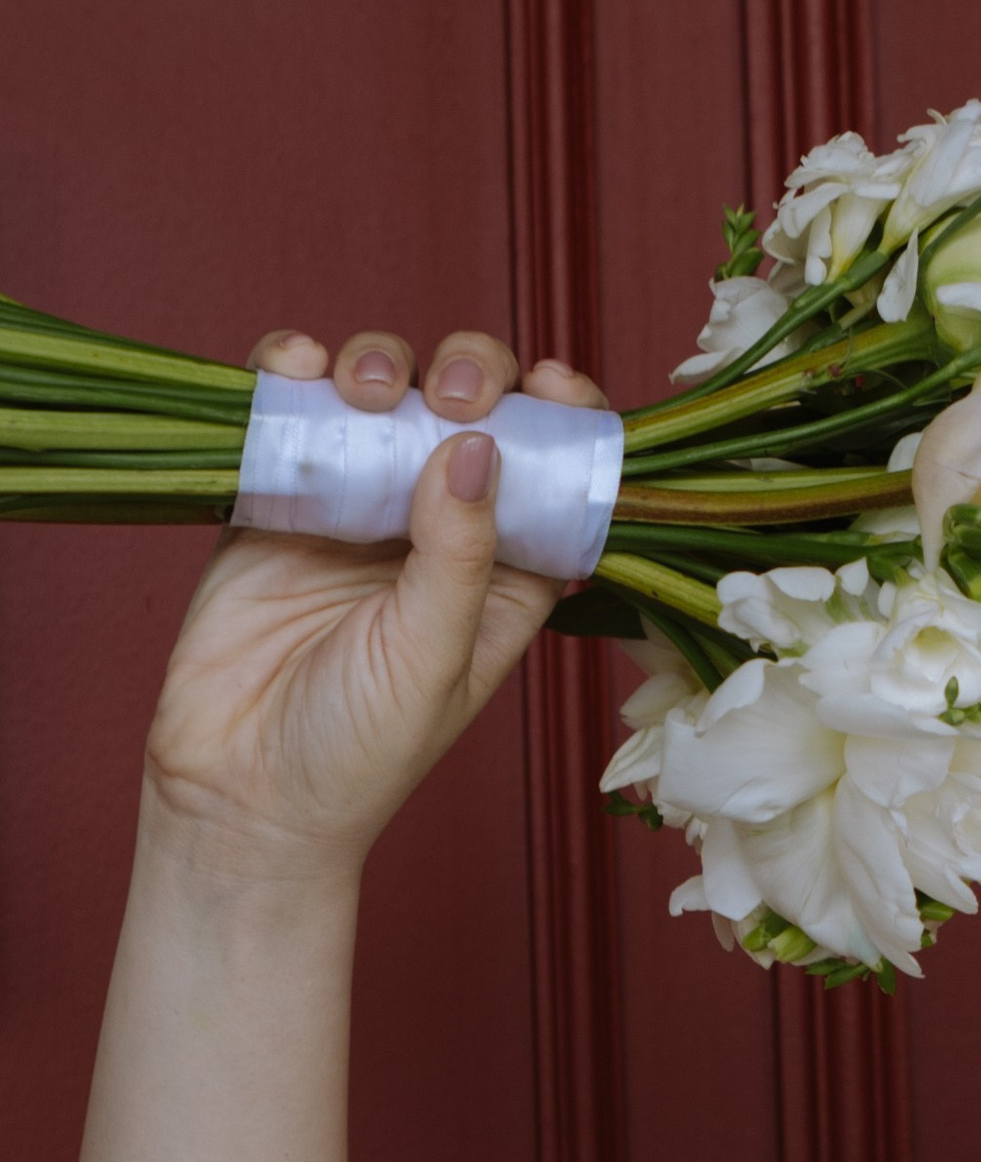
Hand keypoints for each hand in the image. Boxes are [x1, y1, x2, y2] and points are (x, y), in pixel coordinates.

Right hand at [140, 325, 610, 879]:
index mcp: (507, 568)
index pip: (555, 466)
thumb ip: (459, 552)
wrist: (236, 796)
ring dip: (382, 364)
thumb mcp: (433, 657)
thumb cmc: (359, 754)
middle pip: (472, 408)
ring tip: (368, 391)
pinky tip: (297, 370)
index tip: (554, 386)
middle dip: (472, 374)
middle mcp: (437, 525)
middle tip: (453, 395)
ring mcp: (356, 504)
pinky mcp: (276, 498)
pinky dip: (294, 371)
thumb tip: (480, 444)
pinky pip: (292, 412)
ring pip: (384, 392)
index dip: (564, 414)